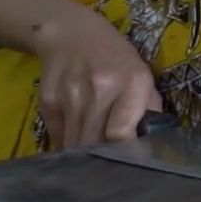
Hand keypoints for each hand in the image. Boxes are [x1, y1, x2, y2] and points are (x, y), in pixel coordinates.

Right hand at [30, 8, 161, 149]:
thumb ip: (150, 107)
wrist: (71, 35)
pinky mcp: (48, 104)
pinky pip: (58, 137)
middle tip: (112, 166)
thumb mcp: (143, 75)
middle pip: (95, 144)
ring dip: (85, 157)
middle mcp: (100, 91)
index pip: (120, 133)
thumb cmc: (116, 58)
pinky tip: (77, 141)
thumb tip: (152, 141)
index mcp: (132, 83)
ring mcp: (70, 98)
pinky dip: (68, 145)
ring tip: (95, 160)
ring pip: (74, 146)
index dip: (125, 152)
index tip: (130, 159)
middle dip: (104, 160)